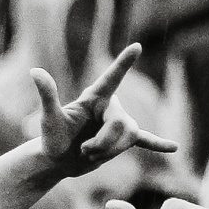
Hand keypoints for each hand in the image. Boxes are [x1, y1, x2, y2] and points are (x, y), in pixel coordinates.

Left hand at [32, 45, 177, 179]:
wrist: (57, 162)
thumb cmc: (51, 137)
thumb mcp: (49, 118)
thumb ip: (47, 95)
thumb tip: (34, 71)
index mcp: (94, 98)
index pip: (112, 78)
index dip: (124, 63)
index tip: (137, 46)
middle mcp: (109, 107)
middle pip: (122, 123)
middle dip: (104, 142)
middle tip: (84, 150)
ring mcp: (116, 124)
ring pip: (130, 136)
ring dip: (109, 152)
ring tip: (90, 154)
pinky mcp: (121, 141)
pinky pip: (144, 141)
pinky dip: (157, 144)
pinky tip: (174, 148)